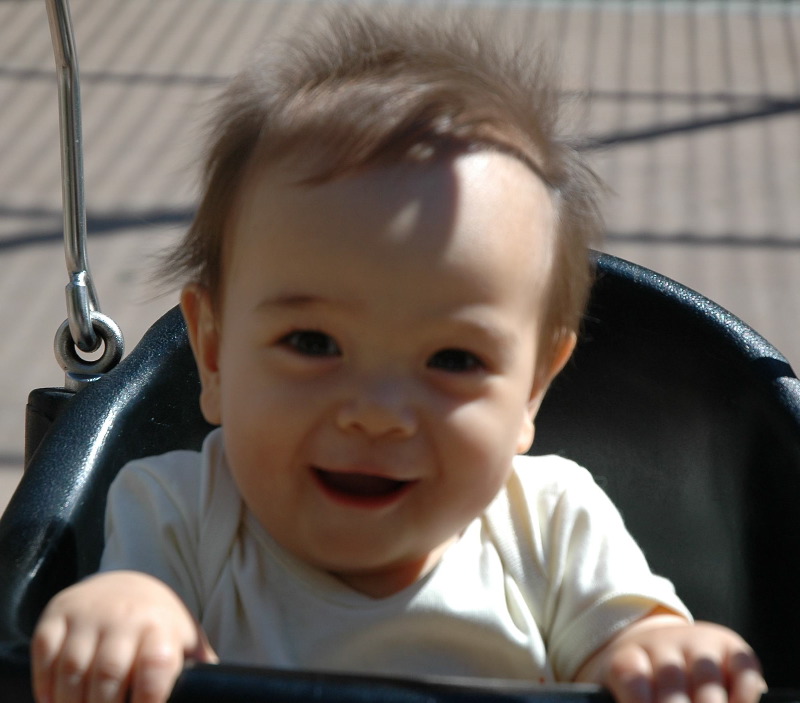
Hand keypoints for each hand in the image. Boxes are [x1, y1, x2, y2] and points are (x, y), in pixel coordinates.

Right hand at [31, 570, 217, 702]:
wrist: (125, 584)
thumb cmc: (158, 627)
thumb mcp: (184, 642)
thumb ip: (198, 671)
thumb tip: (216, 694)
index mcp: (160, 627)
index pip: (156, 665)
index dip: (149, 699)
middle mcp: (124, 617)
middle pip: (109, 675)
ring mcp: (88, 615)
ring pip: (73, 672)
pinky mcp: (57, 616)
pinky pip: (45, 659)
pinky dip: (46, 690)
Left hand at [574, 611, 766, 702]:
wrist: (658, 650)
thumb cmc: (635, 687)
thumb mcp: (612, 692)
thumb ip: (608, 697)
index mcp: (627, 657)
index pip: (628, 673)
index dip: (637, 698)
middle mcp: (662, 644)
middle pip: (669, 677)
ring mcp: (697, 643)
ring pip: (705, 674)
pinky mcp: (731, 648)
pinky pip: (742, 668)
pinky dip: (743, 694)